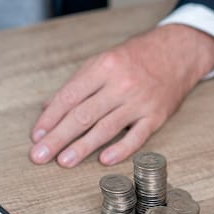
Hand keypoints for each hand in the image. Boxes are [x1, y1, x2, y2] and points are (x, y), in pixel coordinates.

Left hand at [29, 24, 213, 167]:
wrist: (177, 52)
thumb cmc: (135, 58)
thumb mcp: (102, 61)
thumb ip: (76, 86)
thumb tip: (49, 109)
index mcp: (103, 68)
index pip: (70, 97)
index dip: (50, 118)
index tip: (36, 135)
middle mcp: (120, 84)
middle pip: (83, 115)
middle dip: (58, 137)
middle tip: (39, 155)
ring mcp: (140, 101)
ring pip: (106, 128)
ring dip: (82, 147)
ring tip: (63, 161)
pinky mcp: (157, 116)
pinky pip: (137, 137)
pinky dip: (120, 150)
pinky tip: (104, 160)